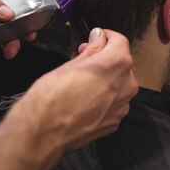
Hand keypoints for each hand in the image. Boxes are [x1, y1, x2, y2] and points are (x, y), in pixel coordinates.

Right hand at [6, 28, 137, 164]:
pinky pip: (113, 102)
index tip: (97, 37)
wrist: (44, 133)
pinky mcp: (114, 121)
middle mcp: (125, 85)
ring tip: (81, 82)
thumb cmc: (51, 99)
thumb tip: (98, 39)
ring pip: (118, 84)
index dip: (106, 36)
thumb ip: (91, 50)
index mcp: (116, 64)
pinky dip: (102, 98)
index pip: (120, 41)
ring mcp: (121, 106)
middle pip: (121, 63)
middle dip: (104, 58)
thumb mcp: (70, 65)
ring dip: (104, 79)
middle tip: (83, 59)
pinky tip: (84, 99)